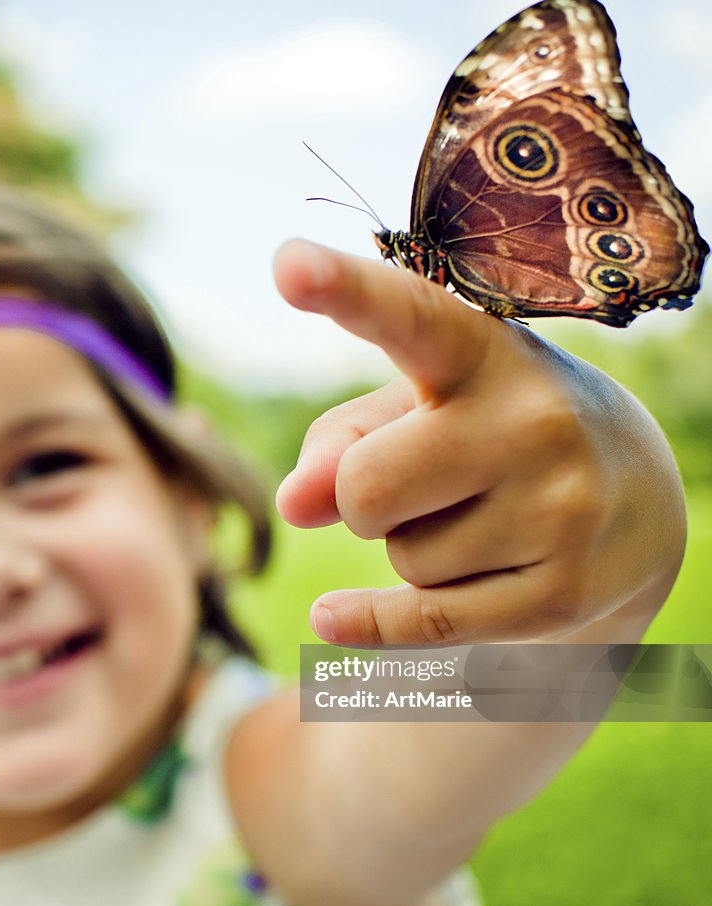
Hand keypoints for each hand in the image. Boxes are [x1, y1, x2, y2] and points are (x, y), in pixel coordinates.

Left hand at [274, 240, 685, 645]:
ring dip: (414, 548)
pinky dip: (371, 621)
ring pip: (402, 557)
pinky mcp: (563, 594)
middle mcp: (535, 422)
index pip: (413, 317)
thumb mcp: (423, 410)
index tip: (287, 263)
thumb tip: (295, 503)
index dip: (347, 290)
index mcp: (489, 354)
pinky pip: (423, 620)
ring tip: (482, 520)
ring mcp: (561, 511)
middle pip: (364, 486)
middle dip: (362, 499)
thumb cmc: (494, 438)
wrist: (638, 507)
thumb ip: (343, 439)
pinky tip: (331, 618)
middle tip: (414, 485)